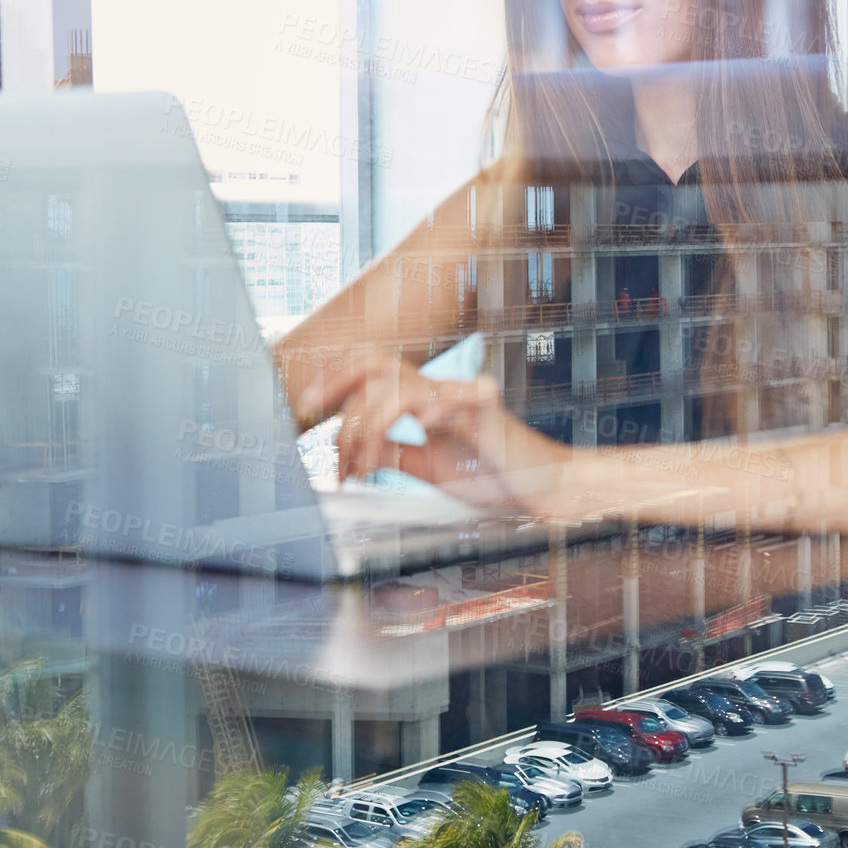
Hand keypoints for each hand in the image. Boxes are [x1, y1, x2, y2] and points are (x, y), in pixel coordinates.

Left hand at [298, 354, 560, 510]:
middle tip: (309, 411)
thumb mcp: (429, 467)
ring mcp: (460, 396)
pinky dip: (426, 412)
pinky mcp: (486, 409)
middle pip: (378, 362)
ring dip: (368, 430)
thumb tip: (357, 450)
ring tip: (363, 469)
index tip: (306, 407)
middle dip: (335, 382)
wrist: (541, 485)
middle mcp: (438, 391)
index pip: (371, 372)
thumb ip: (397, 452)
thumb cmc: (494, 475)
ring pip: (399, 387)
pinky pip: (451, 397)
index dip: (334, 382)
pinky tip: (415, 431)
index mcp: (424, 400)